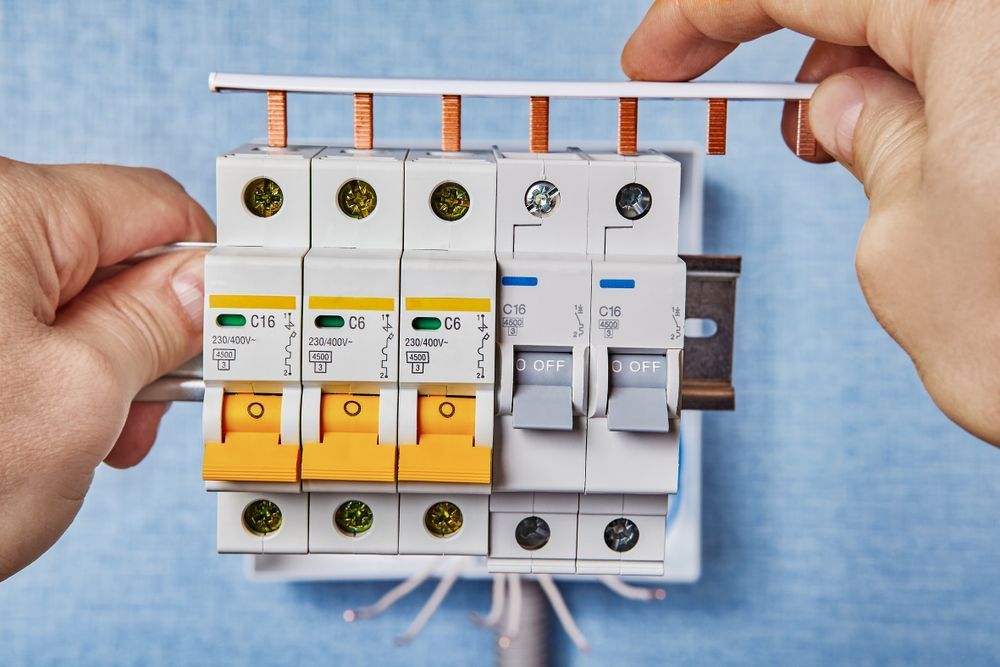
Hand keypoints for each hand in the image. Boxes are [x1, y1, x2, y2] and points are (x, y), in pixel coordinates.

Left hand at [0, 159, 213, 578]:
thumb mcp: (80, 401)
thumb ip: (158, 328)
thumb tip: (206, 290)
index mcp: (6, 210)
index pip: (157, 208)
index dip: (208, 273)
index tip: (231, 329)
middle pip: (110, 252)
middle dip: (147, 333)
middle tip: (147, 408)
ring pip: (66, 296)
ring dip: (99, 363)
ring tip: (90, 434)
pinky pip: (18, 320)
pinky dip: (48, 371)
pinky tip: (46, 425)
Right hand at [623, 0, 999, 444]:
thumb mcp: (904, 246)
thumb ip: (864, 154)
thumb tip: (853, 113)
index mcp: (981, 17)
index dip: (700, 19)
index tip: (656, 57)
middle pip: (880, 2)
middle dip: (810, 55)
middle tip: (784, 127)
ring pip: (949, 31)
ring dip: (889, 83)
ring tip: (869, 167)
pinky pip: (998, 68)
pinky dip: (957, 102)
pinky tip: (944, 161)